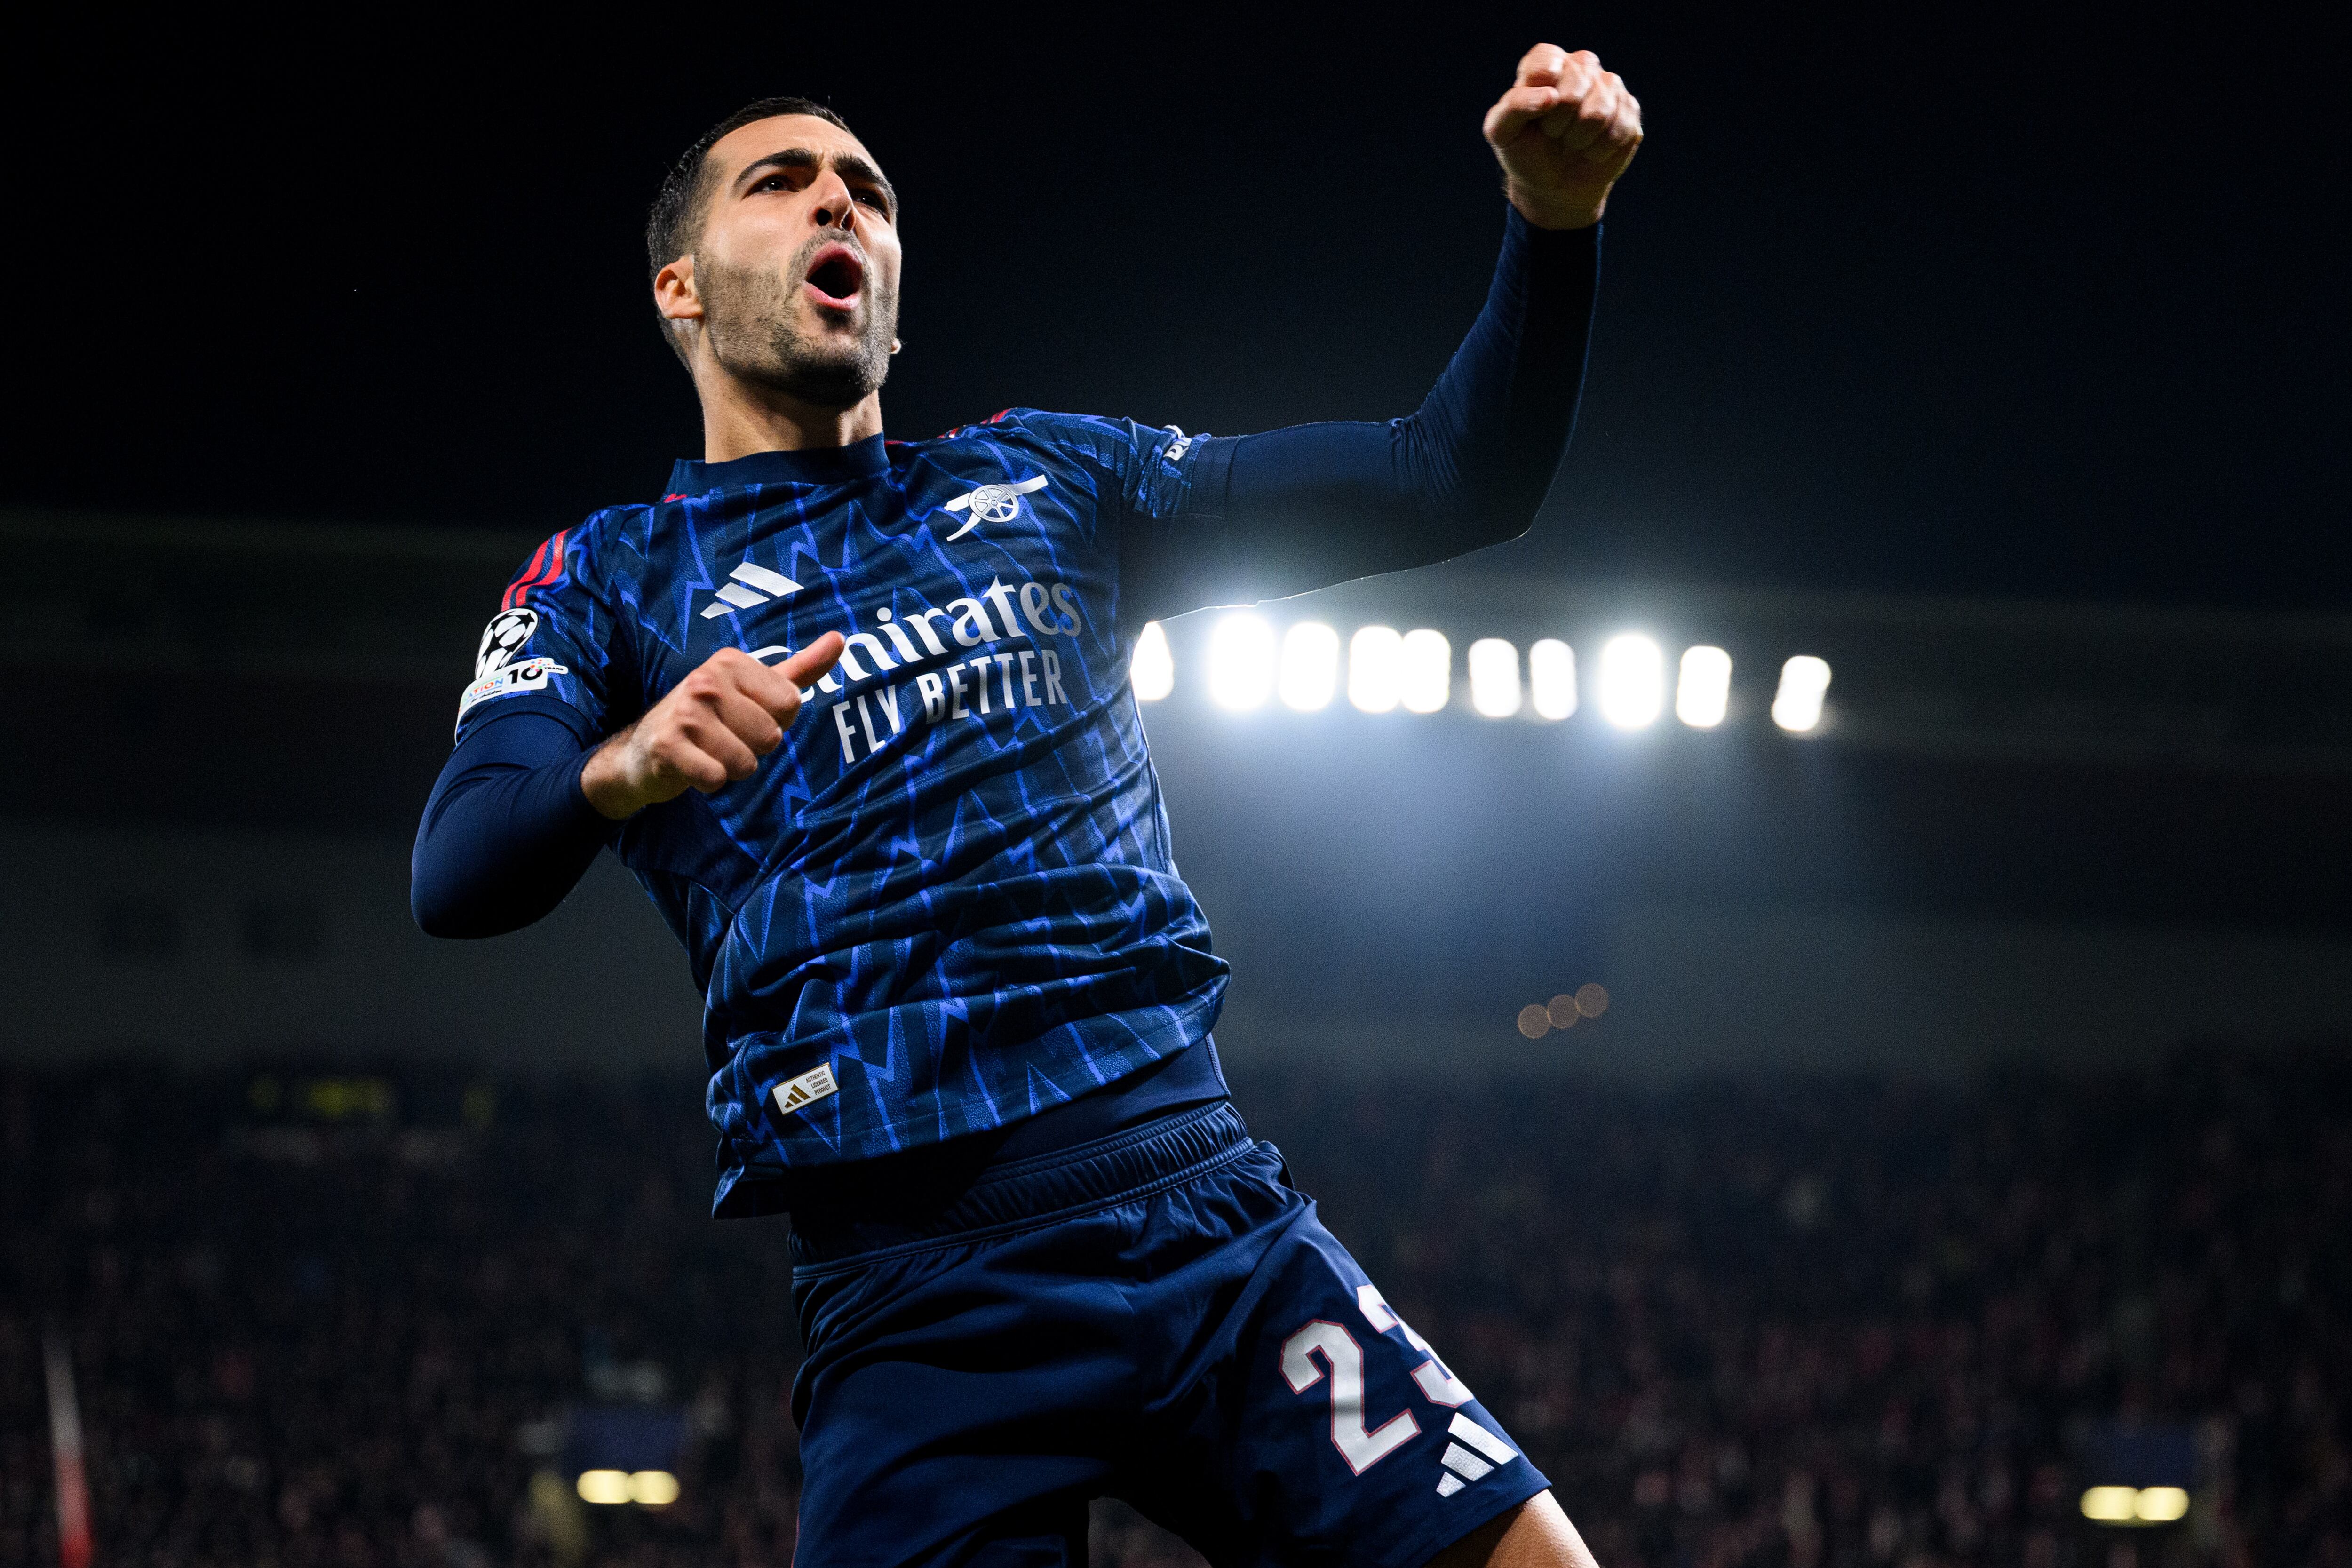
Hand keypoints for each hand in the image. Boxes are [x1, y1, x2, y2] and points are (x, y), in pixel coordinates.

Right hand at [580, 634, 844, 819]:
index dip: (775, 721)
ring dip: (732, 768)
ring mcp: (684, 712)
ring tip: (709, 752)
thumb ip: (800, 669)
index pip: (790, 704)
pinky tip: (693, 766)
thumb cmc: (710, 719)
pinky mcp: (668, 745)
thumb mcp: (755, 688)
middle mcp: (706, 680)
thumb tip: (840, 639)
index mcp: (732, 662)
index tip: (746, 717)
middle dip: (753, 748)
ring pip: (746, 762)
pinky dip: (710, 782)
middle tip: (724, 738)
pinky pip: (716, 778)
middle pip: (771, 736)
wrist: (643, 750)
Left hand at [1483, 45, 1642, 229]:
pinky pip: (1620, 129)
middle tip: (1553, 134)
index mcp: (1547, 61)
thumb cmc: (1525, 152)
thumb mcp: (1502, 132)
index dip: (1541, 98)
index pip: (1547, 63)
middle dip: (1558, 124)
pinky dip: (1600, 150)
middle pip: (1574, 90)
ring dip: (1579, 140)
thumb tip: (1551, 95)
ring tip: (1571, 142)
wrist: (1553, 185)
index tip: (1536, 117)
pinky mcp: (1629, 109)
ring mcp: (1609, 86)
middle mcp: (1581, 65)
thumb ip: (1514, 106)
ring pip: (1600, 111)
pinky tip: (1591, 150)